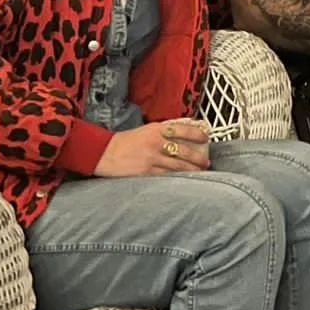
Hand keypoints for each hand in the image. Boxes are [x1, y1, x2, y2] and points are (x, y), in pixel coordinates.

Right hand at [95, 118, 210, 176]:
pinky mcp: (146, 172)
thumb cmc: (124, 142)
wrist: (103, 152)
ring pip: (178, 166)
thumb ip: (163, 132)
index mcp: (157, 130)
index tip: (206, 138)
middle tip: (206, 162)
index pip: (184, 129)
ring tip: (199, 172)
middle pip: (185, 151)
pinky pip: (166, 175)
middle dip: (198, 158)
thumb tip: (182, 136)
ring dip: (191, 170)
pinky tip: (183, 180)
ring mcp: (151, 158)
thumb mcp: (145, 130)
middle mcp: (156, 142)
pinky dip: (177, 178)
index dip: (198, 134)